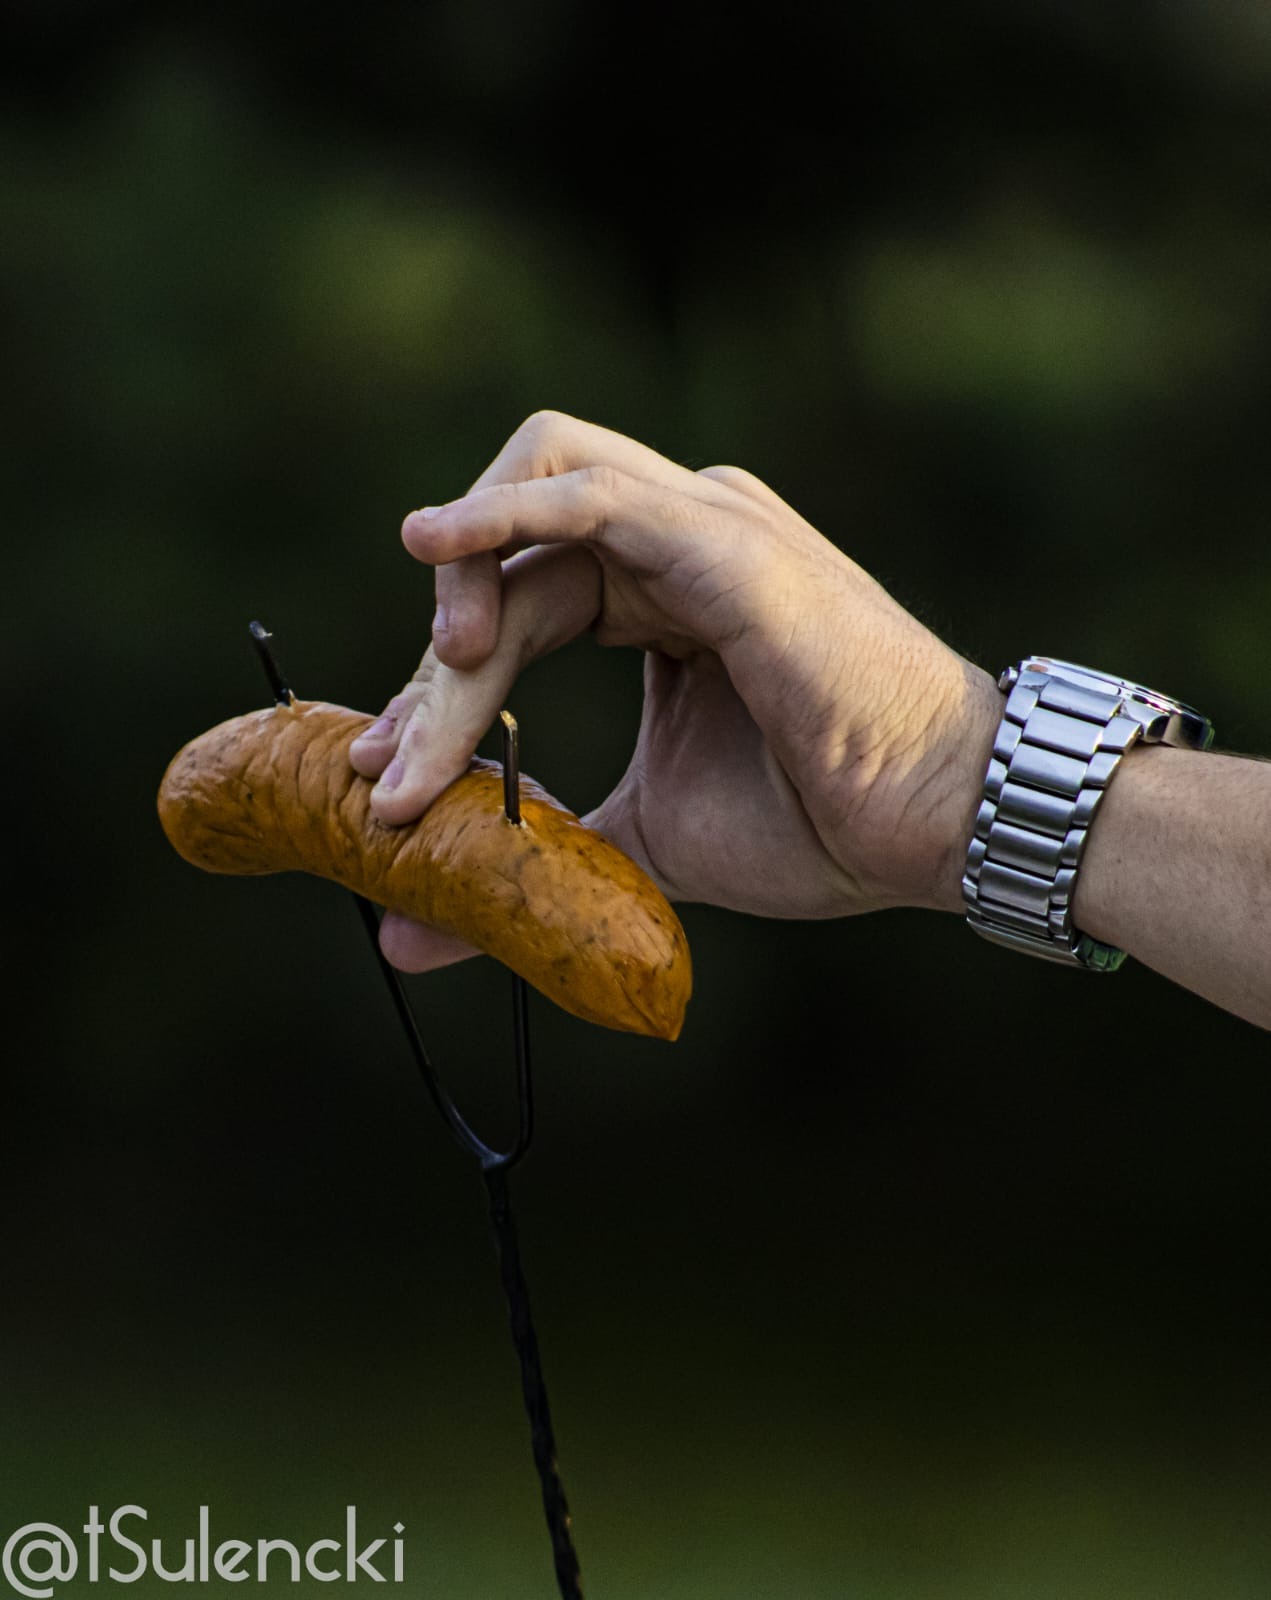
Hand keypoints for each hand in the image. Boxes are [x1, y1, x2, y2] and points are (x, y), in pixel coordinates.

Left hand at [350, 411, 999, 971]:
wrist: (938, 825)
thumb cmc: (818, 822)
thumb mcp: (641, 844)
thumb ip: (534, 861)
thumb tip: (406, 934)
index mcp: (662, 594)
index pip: (517, 602)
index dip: (434, 683)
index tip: (382, 772)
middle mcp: (677, 539)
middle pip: (511, 556)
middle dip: (435, 657)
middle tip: (390, 762)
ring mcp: (704, 528)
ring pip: (534, 510)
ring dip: (459, 594)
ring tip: (436, 685)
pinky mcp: (726, 544)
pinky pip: (590, 496)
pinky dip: (502, 512)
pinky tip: (428, 548)